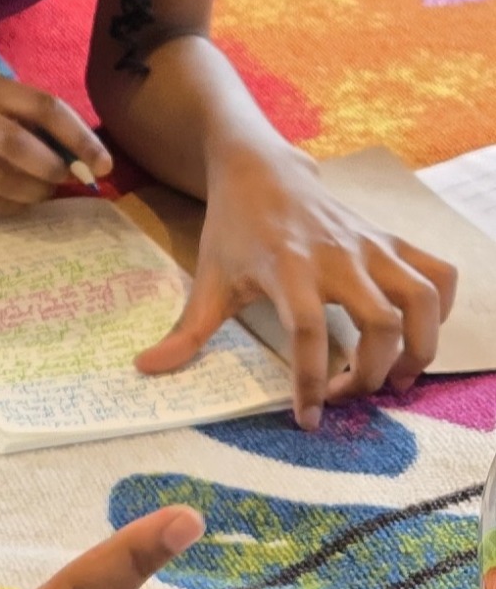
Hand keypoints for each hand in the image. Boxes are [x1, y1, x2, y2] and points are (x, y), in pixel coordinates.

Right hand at [0, 78, 111, 211]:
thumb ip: (38, 126)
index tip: (103, 165)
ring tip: (40, 191)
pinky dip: (12, 206)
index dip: (79, 138)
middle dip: (51, 169)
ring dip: (34, 193)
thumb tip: (86, 163)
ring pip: (2, 182)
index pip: (43, 107)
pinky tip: (14, 199)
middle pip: (17, 145)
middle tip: (64, 179)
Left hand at [136, 148, 456, 426]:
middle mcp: (337, 257)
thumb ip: (187, 330)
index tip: (307, 419)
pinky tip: (418, 332)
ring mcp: (370, 247)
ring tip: (398, 378)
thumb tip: (146, 369)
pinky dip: (441, 308)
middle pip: (380, 323)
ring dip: (419, 347)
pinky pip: (437, 274)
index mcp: (287, 268)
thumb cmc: (234, 228)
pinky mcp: (390, 241)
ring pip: (420, 300)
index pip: (309, 333)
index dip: (311, 381)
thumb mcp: (207, 277)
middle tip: (348, 396)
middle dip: (371, 373)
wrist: (260, 169)